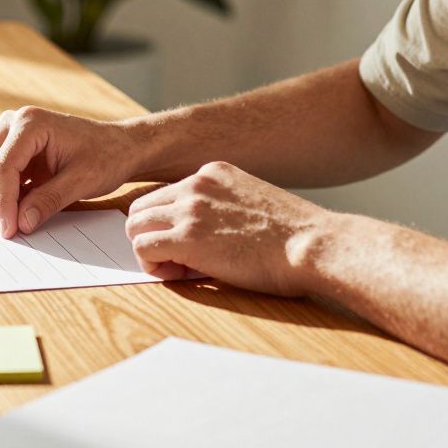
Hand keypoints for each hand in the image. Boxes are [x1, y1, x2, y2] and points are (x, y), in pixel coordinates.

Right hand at [0, 106, 137, 237]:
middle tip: (11, 228)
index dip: (2, 203)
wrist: (119, 147)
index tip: (11, 230)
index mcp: (30, 123)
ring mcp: (8, 136)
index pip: (1, 167)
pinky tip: (21, 209)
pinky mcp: (10, 151)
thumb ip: (49, 201)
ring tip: (17, 218)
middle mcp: (12, 124)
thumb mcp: (82, 181)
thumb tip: (20, 223)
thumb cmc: (106, 155)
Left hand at [125, 161, 329, 295]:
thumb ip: (221, 208)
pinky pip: (142, 249)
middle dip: (152, 236)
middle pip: (141, 208)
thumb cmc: (292, 237)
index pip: (164, 195)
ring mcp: (190, 208)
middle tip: (179, 260)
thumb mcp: (252, 203)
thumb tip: (201, 234)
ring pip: (135, 227)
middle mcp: (196, 183)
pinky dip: (151, 266)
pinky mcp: (187, 237)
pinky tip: (177, 274)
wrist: (313, 245)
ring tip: (179, 268)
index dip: (169, 224)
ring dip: (149, 251)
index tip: (192, 245)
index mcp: (213, 173)